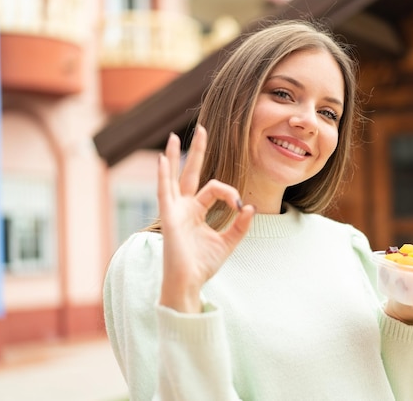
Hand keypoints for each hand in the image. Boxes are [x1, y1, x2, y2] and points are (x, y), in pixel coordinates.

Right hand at [157, 126, 254, 312]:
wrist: (189, 283)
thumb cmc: (204, 265)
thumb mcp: (228, 242)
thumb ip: (240, 224)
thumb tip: (250, 206)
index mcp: (197, 211)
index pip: (214, 188)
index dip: (230, 192)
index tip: (240, 205)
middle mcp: (184, 207)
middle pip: (190, 173)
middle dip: (196, 151)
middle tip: (202, 129)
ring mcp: (174, 211)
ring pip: (173, 178)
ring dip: (173, 157)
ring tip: (173, 136)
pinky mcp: (168, 218)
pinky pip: (164, 193)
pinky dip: (163, 176)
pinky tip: (162, 160)